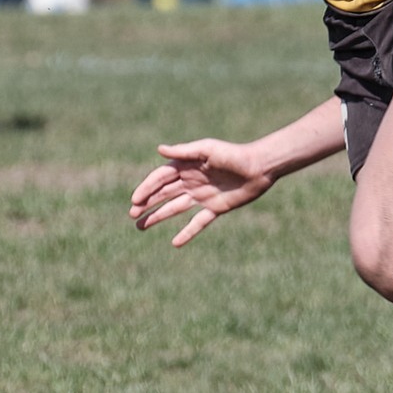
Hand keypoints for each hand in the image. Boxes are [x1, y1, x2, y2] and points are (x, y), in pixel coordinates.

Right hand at [129, 137, 273, 247]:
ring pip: (175, 208)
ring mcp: (202, 196)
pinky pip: (198, 222)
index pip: (160, 179)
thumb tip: (159, 149)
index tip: (134, 201)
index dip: (146, 188)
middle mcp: (191, 182)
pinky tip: (175, 243)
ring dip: (158, 216)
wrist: (260, 167)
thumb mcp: (207, 150)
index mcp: (187, 166)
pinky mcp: (215, 208)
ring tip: (141, 226)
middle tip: (132, 215)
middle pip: (163, 194)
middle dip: (147, 204)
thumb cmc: (233, 155)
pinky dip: (187, 233)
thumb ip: (184, 152)